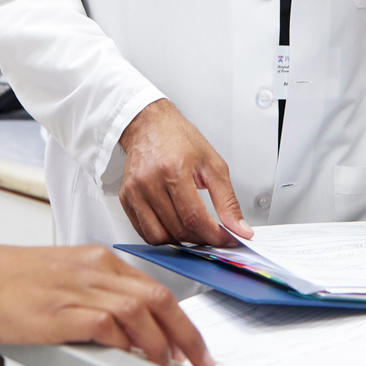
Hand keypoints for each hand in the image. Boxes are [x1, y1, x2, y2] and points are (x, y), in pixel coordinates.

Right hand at [0, 226, 213, 365]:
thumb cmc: (9, 282)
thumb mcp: (65, 280)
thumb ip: (96, 297)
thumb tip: (125, 329)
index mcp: (99, 260)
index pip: (153, 287)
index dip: (180, 317)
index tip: (192, 340)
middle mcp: (97, 269)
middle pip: (157, 298)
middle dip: (186, 332)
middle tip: (199, 358)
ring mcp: (81, 289)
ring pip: (141, 311)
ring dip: (164, 343)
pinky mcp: (64, 311)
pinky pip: (109, 325)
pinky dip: (129, 343)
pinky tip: (137, 359)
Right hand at [119, 99, 251, 246]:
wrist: (149, 124)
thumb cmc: (178, 138)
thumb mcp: (212, 163)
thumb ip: (227, 199)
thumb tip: (239, 227)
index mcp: (174, 169)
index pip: (194, 217)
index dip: (213, 235)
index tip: (226, 240)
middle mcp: (150, 182)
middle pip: (177, 229)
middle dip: (200, 239)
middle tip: (213, 235)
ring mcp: (135, 191)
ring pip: (158, 236)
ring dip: (180, 241)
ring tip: (193, 231)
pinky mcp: (126, 198)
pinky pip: (143, 231)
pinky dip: (161, 235)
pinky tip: (174, 225)